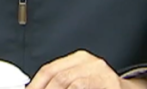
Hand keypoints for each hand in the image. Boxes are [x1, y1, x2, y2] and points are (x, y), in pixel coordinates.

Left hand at [26, 50, 146, 88]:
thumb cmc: (101, 87)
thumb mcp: (78, 81)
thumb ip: (60, 82)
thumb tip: (35, 87)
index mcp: (79, 59)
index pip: (49, 69)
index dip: (35, 84)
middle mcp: (91, 62)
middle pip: (59, 77)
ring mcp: (102, 73)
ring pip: (72, 83)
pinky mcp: (112, 85)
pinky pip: (84, 86)